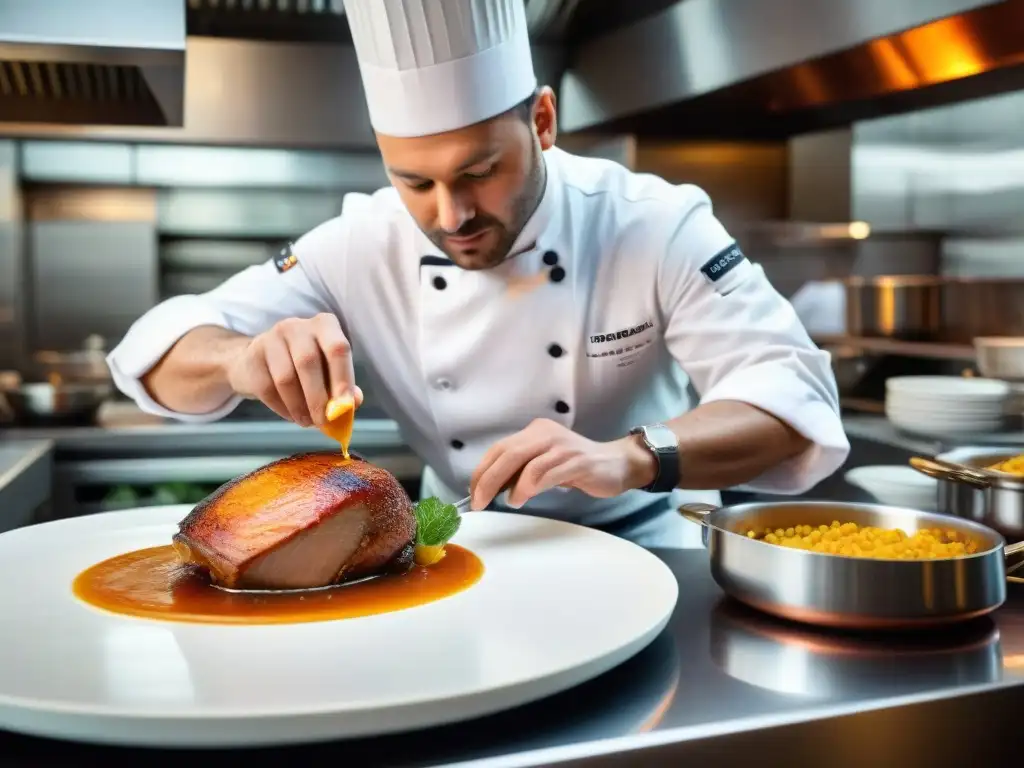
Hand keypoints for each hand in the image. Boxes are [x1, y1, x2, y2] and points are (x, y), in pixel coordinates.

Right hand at [225, 313, 362, 426]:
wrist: (258, 362)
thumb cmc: (304, 368)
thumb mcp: (328, 371)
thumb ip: (344, 386)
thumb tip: (354, 402)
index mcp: (324, 325)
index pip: (337, 348)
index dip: (343, 378)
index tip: (346, 406)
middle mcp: (297, 326)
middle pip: (308, 363)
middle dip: (318, 399)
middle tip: (324, 422)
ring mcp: (271, 338)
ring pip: (286, 378)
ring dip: (299, 407)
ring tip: (307, 421)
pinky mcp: (253, 356)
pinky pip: (267, 388)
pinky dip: (282, 408)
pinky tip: (291, 415)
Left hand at [469, 418, 658, 509]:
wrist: (616, 464)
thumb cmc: (576, 467)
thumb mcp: (543, 464)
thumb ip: (520, 470)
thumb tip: (491, 487)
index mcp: (535, 431)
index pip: (500, 448)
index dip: (482, 470)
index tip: (472, 491)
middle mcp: (546, 433)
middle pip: (507, 453)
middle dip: (487, 479)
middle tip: (478, 501)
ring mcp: (561, 446)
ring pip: (524, 463)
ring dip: (509, 485)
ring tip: (509, 501)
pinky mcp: (575, 461)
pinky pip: (544, 474)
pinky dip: (528, 487)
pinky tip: (522, 498)